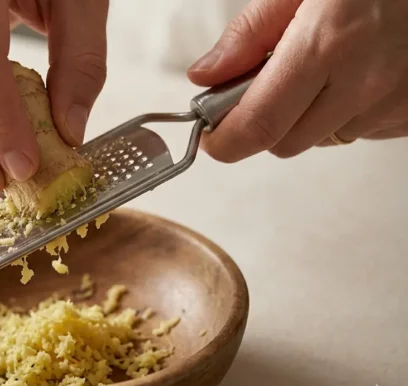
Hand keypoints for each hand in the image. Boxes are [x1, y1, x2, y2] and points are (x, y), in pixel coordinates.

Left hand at [187, 0, 407, 161]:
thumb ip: (250, 33)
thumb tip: (206, 76)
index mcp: (327, 45)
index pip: (257, 125)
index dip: (223, 141)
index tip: (208, 134)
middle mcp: (364, 83)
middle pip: (283, 143)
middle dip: (261, 123)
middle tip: (266, 85)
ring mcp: (394, 105)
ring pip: (321, 140)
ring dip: (307, 117)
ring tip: (326, 66)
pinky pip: (359, 132)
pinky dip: (345, 112)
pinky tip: (358, 72)